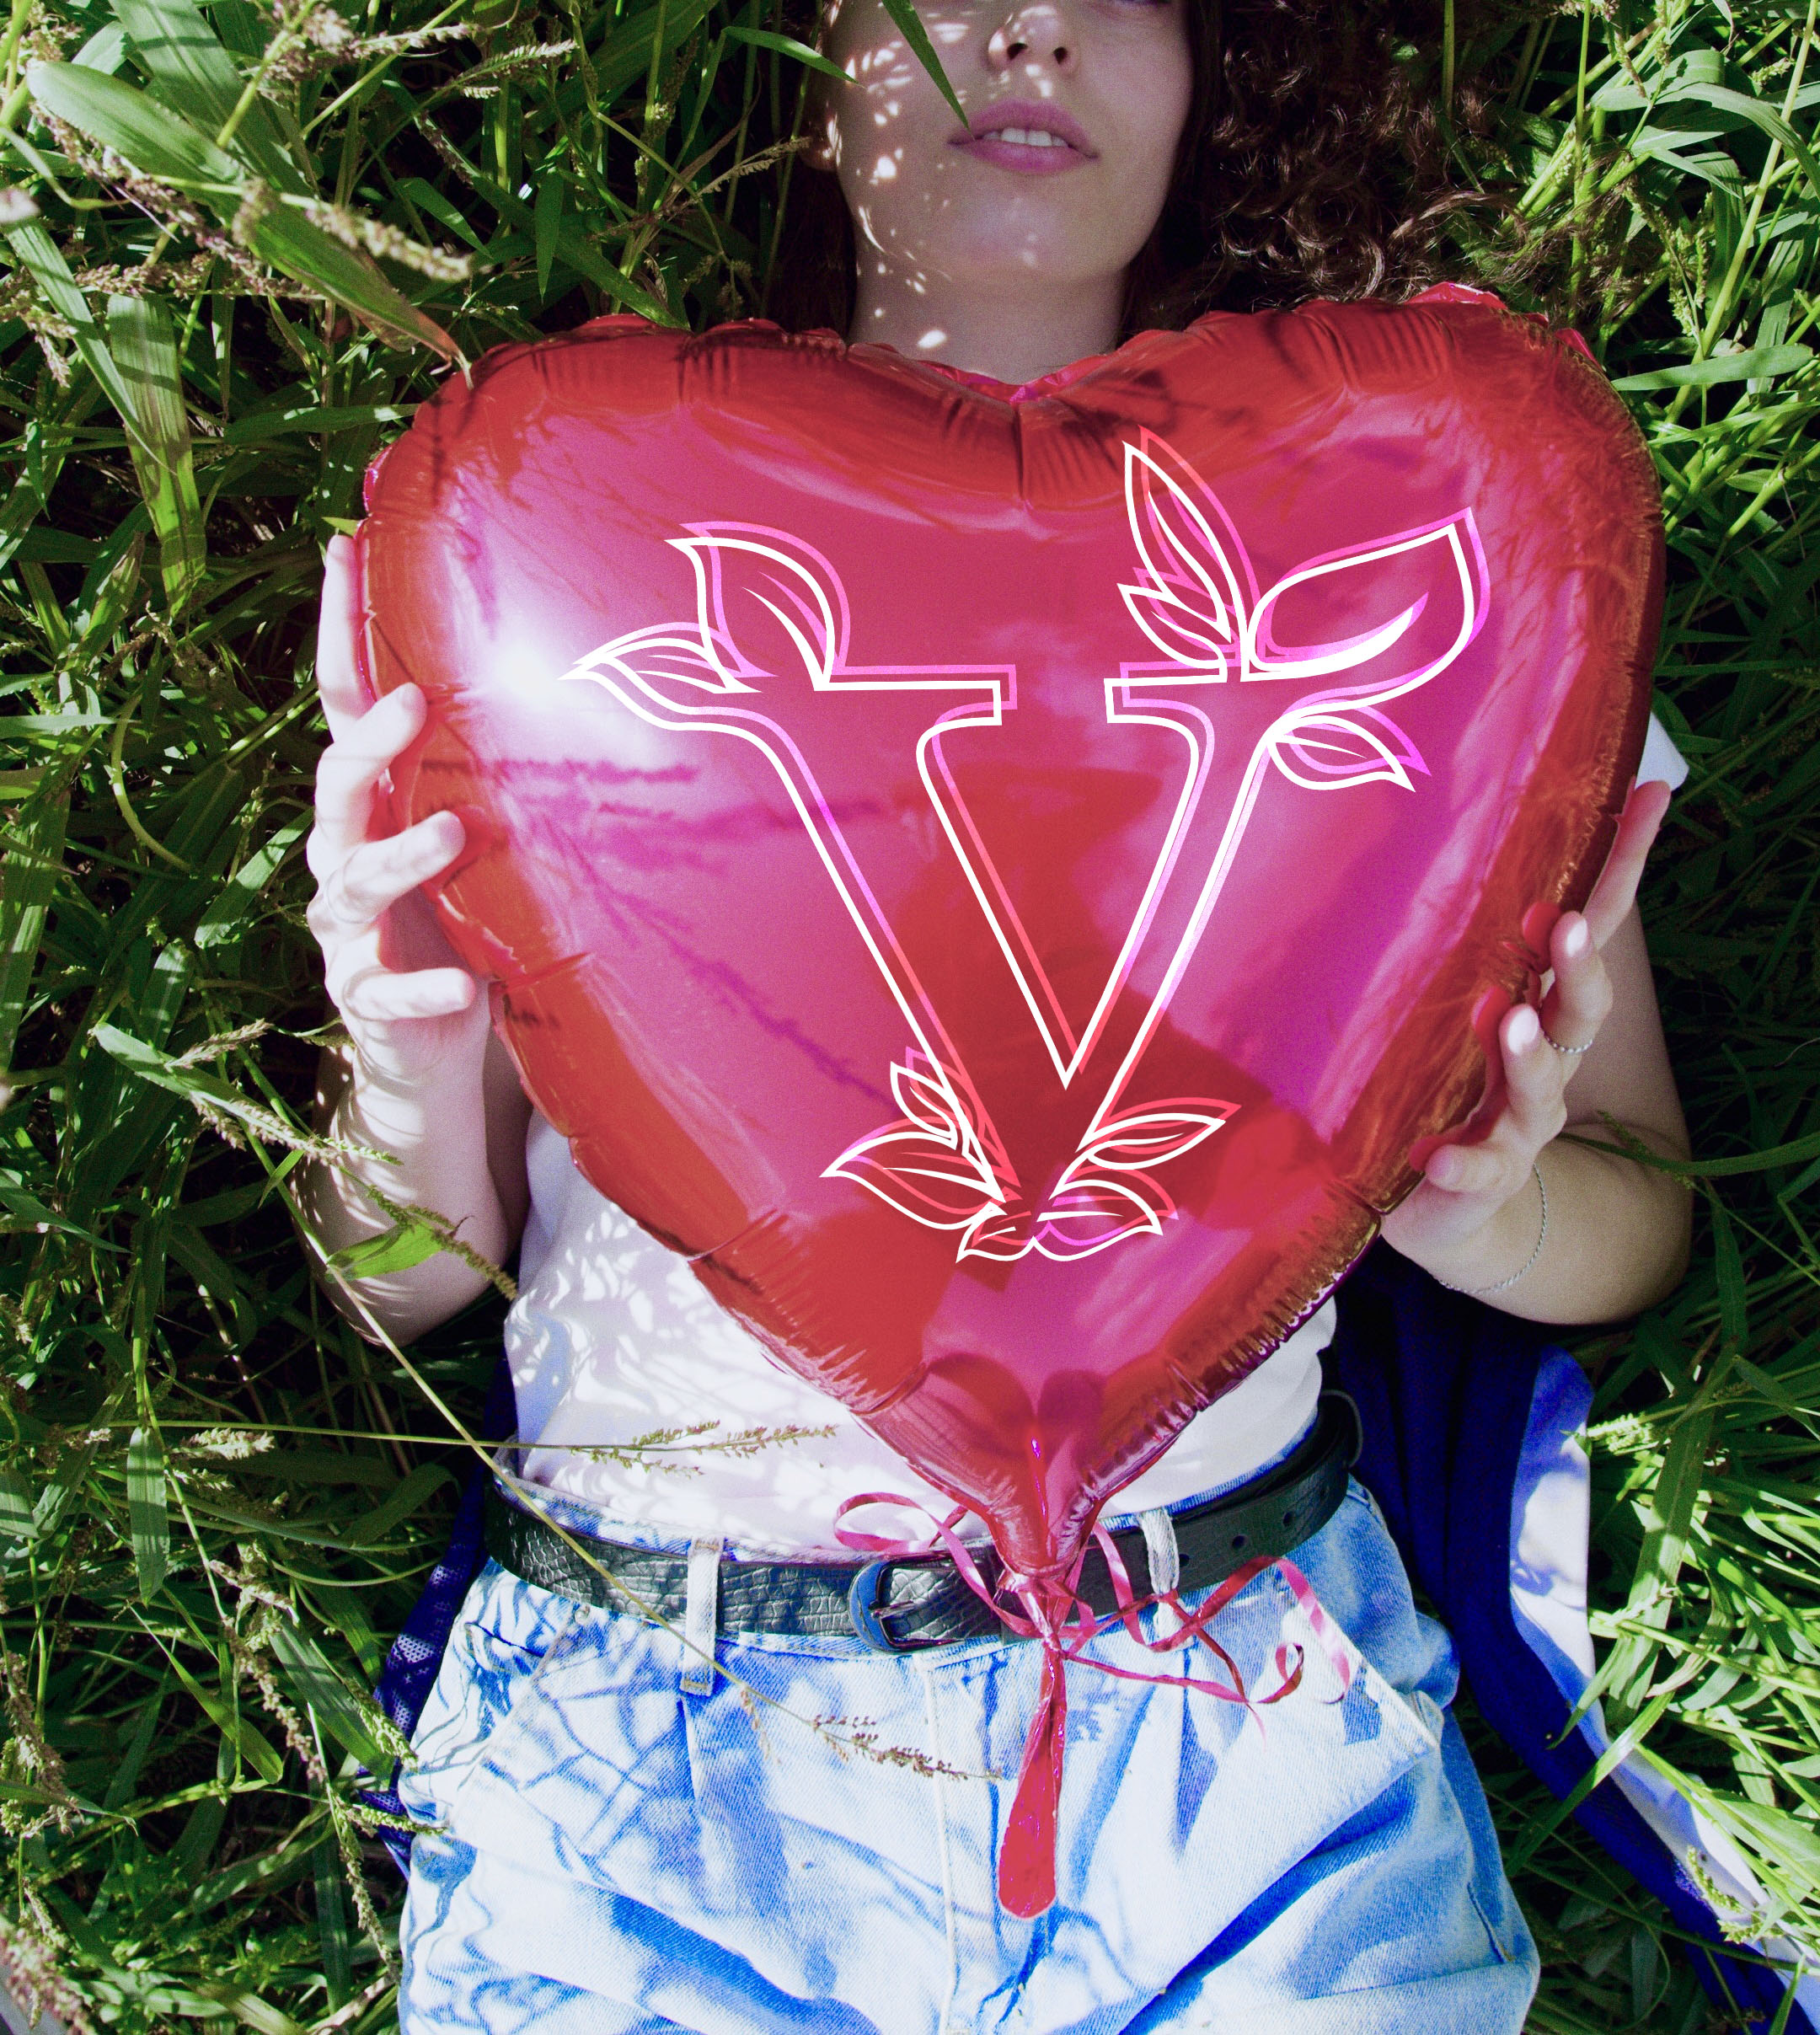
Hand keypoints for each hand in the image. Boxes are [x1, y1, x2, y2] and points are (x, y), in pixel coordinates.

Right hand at [305, 535, 487, 1089]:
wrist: (430, 1039)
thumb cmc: (459, 916)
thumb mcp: (474, 836)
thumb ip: (488, 769)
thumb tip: (570, 673)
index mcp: (372, 803)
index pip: (343, 704)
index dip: (339, 630)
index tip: (343, 548)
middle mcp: (343, 853)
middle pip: (336, 783)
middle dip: (369, 742)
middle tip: (415, 703)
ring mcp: (348, 928)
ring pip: (354, 879)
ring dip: (401, 855)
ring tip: (452, 833)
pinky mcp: (369, 998)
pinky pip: (389, 990)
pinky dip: (426, 986)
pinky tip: (464, 983)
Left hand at [1381, 778, 1672, 1276]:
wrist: (1443, 1203)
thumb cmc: (1449, 1084)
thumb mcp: (1456, 1007)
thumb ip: (1462, 944)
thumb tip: (1447, 836)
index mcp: (1543, 1007)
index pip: (1588, 927)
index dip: (1623, 865)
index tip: (1648, 796)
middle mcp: (1544, 1062)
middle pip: (1578, 1008)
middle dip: (1575, 965)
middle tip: (1557, 922)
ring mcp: (1514, 1124)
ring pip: (1535, 1087)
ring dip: (1523, 1053)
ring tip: (1507, 1018)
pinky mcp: (1475, 1178)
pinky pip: (1472, 1170)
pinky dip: (1458, 1161)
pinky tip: (1434, 1153)